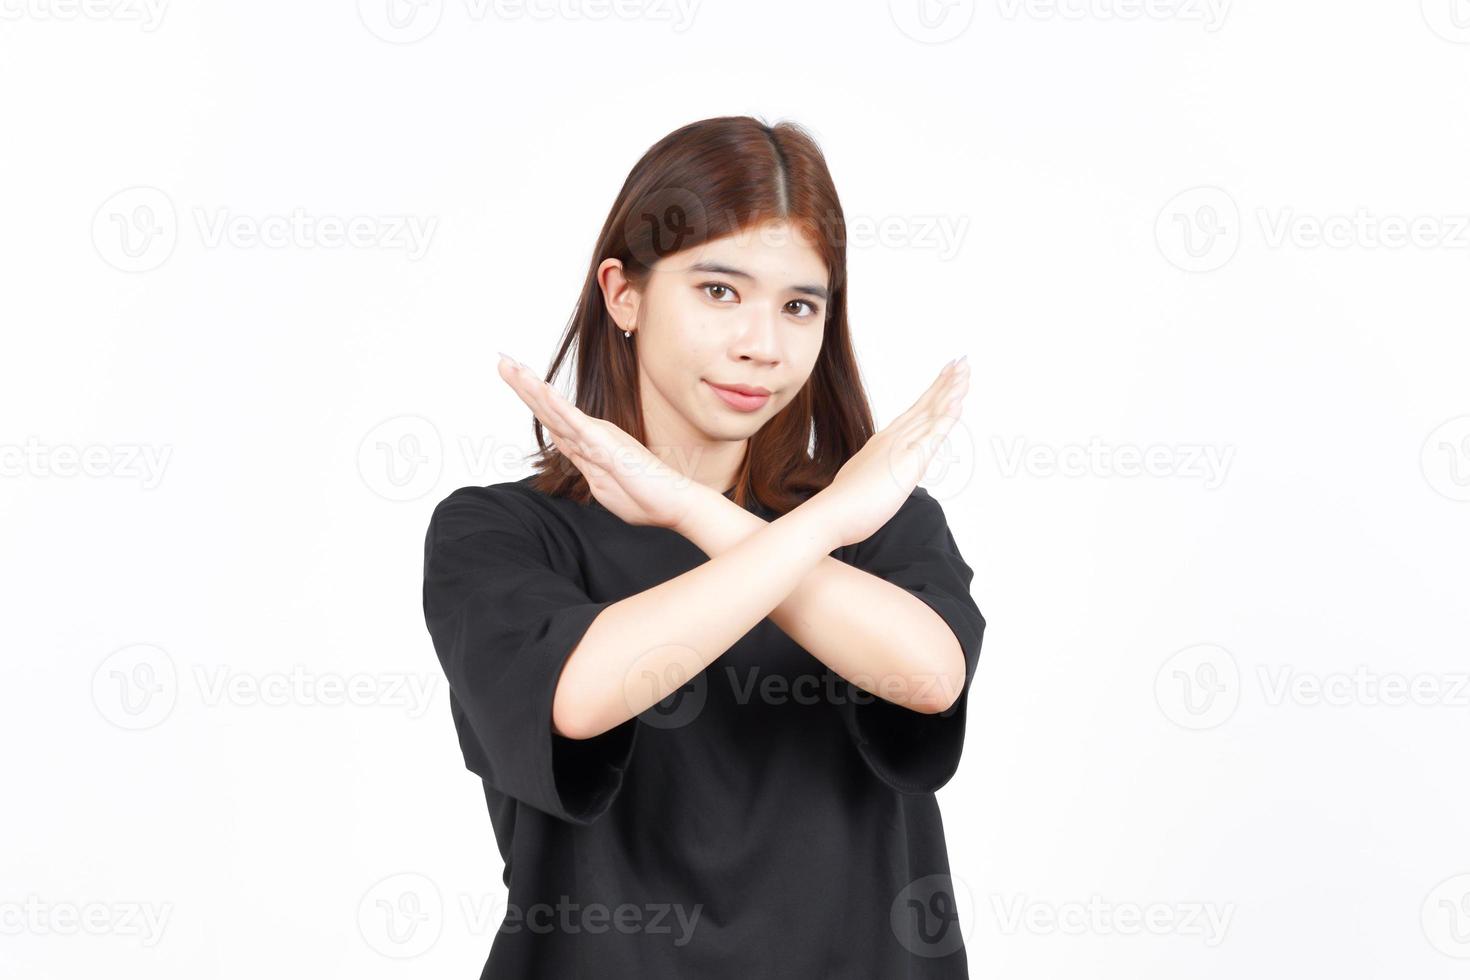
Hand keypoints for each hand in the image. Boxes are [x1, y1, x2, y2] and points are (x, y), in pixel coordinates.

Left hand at [496, 353, 703, 528]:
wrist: (676, 503)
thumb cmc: (648, 499)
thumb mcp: (606, 489)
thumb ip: (591, 473)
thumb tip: (581, 468)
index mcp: (591, 446)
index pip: (554, 422)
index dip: (533, 401)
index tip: (515, 381)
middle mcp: (592, 435)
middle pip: (549, 408)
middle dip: (524, 384)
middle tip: (502, 361)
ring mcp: (598, 436)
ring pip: (556, 408)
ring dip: (531, 387)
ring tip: (510, 365)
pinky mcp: (604, 443)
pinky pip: (573, 420)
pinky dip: (554, 403)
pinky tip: (537, 387)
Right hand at [814, 357, 969, 548]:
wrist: (832, 513)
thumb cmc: (847, 504)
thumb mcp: (866, 479)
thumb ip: (878, 471)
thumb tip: (883, 473)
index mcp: (884, 442)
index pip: (914, 412)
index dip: (932, 393)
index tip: (946, 376)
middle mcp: (894, 438)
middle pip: (926, 405)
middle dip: (946, 382)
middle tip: (962, 361)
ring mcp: (901, 446)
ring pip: (932, 412)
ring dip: (951, 390)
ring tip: (965, 369)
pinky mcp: (910, 461)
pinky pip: (933, 434)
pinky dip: (947, 415)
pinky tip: (959, 399)